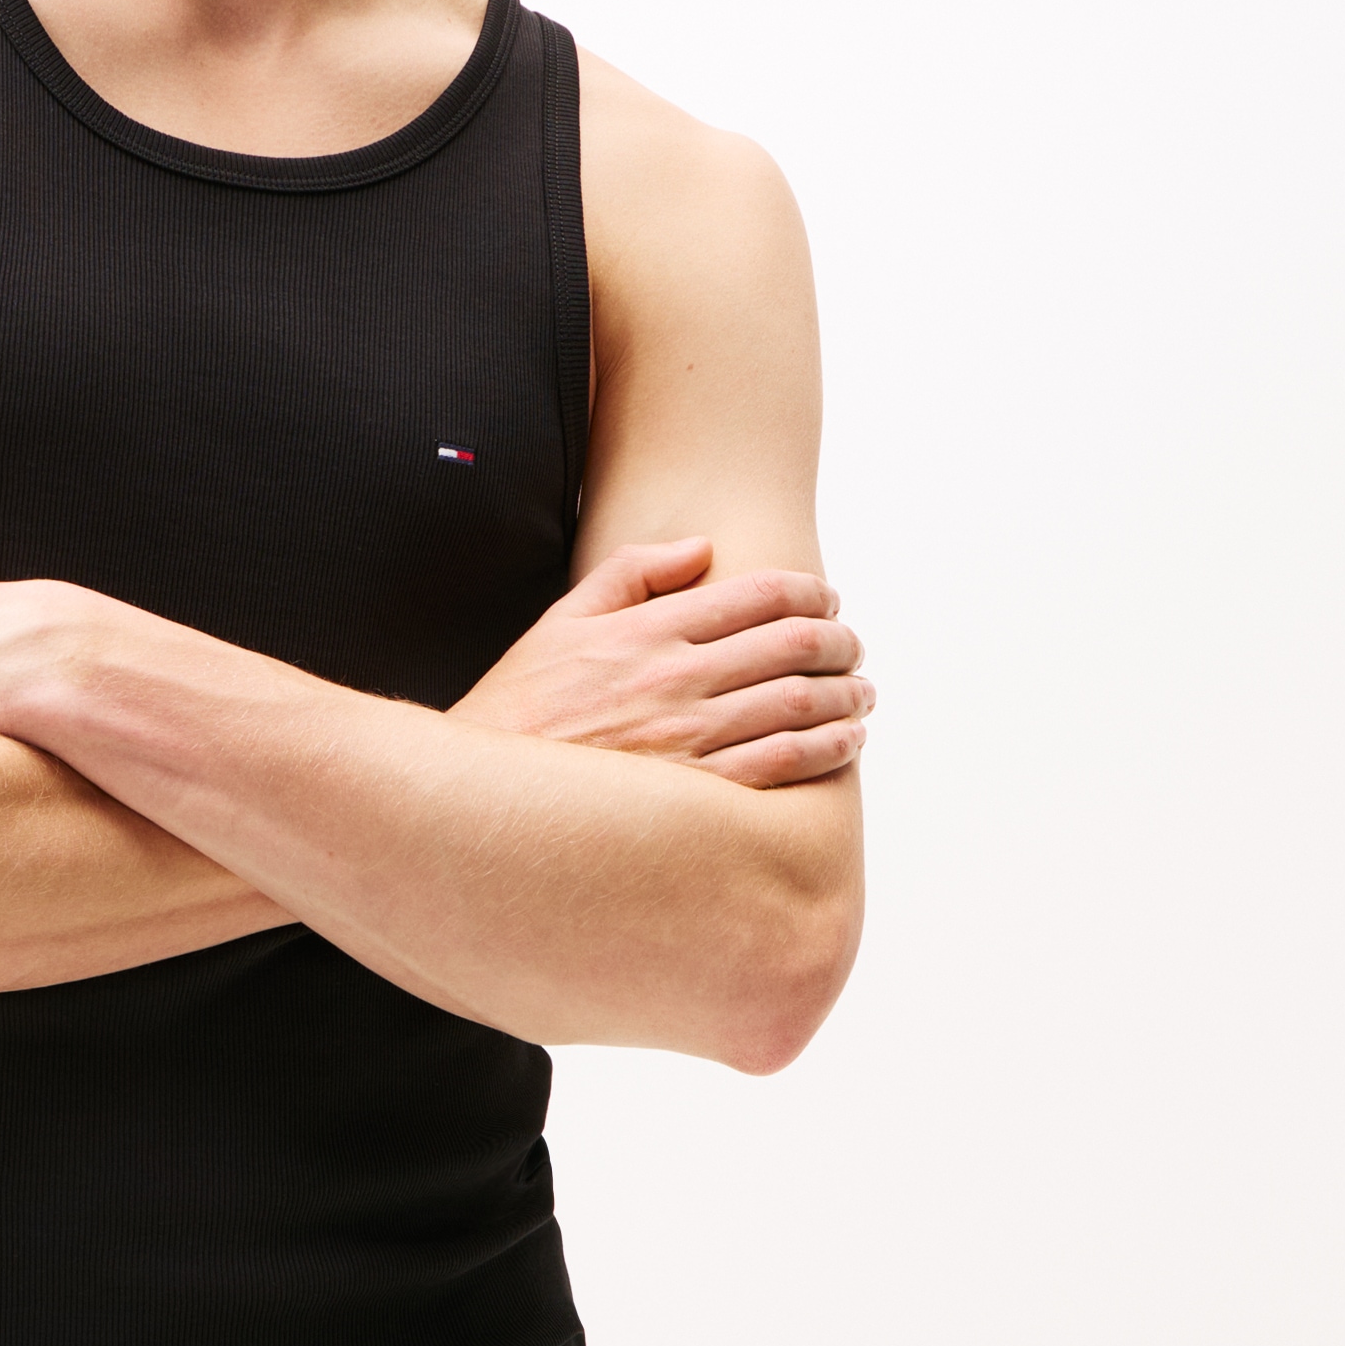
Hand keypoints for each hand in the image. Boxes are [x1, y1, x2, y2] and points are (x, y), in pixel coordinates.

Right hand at [454, 539, 871, 786]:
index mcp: (648, 630)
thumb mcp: (561, 621)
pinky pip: (785, 764)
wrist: (483, 796)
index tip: (828, 598)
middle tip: (853, 646)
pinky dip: (829, 748)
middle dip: (840, 640)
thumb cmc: (521, 707)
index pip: (757, 595)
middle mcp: (675, 679)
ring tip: (861, 693)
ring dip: (846, 693)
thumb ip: (631, 573)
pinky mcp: (695, 795)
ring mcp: (688, 738)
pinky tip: (846, 742)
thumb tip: (702, 548)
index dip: (809, 592)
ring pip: (800, 703)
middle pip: (794, 644)